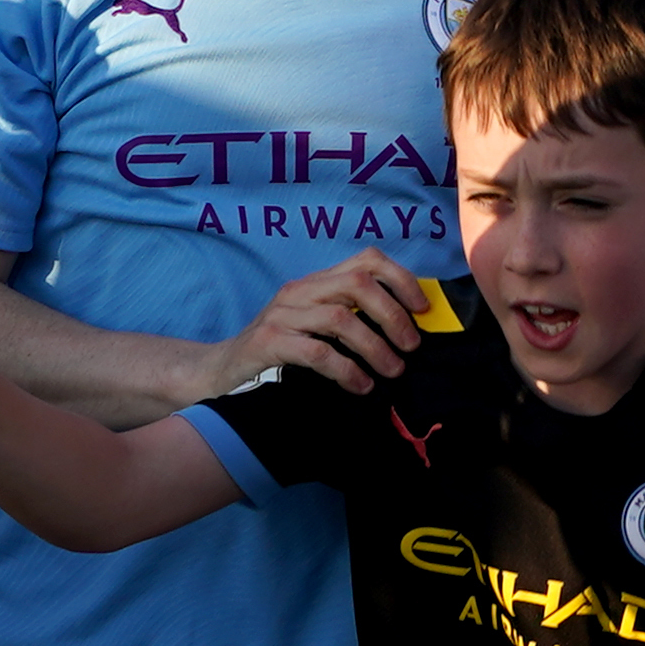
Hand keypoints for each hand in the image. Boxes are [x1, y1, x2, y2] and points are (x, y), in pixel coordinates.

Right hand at [220, 254, 430, 395]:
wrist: (222, 370)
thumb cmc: (279, 352)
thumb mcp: (314, 326)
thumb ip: (350, 319)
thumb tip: (406, 331)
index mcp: (316, 282)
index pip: (365, 260)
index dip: (400, 279)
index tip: (422, 308)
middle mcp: (299, 291)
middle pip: (357, 284)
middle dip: (392, 314)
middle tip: (410, 346)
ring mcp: (281, 315)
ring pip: (340, 318)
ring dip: (375, 346)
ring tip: (393, 370)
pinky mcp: (268, 342)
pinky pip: (317, 352)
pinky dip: (346, 369)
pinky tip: (361, 385)